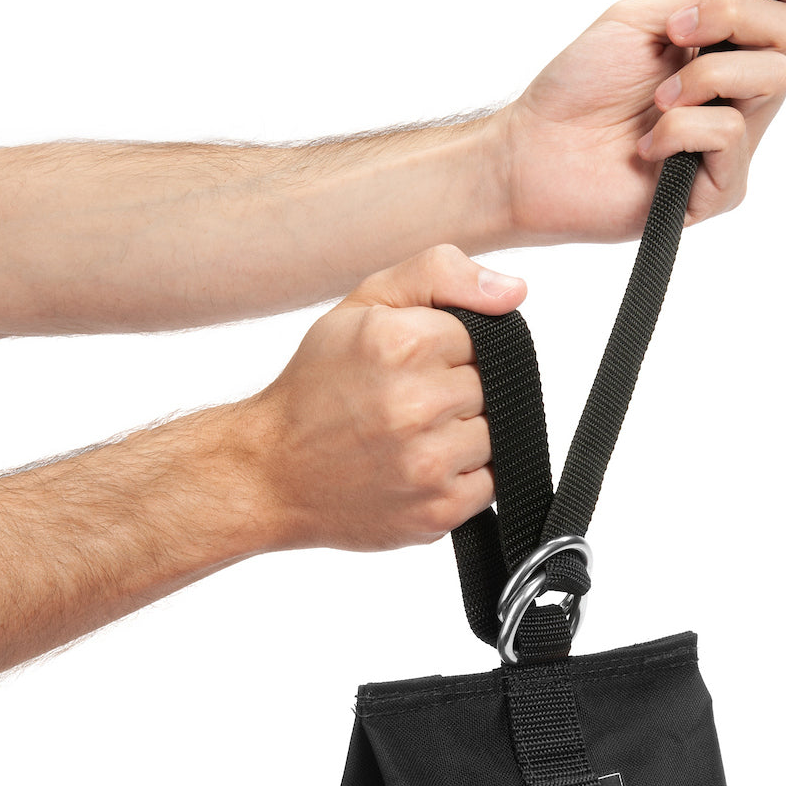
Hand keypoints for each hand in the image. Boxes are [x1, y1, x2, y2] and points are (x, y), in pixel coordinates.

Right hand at [245, 244, 524, 551]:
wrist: (270, 471)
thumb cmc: (318, 385)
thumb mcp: (367, 304)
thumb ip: (442, 275)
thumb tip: (515, 291)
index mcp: (399, 342)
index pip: (481, 335)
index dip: (449, 349)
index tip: (412, 363)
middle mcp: (414, 404)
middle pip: (490, 385)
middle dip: (455, 390)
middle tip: (405, 402)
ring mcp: (427, 463)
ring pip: (495, 433)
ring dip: (463, 434)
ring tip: (411, 435)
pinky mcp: (437, 510)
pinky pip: (492, 482)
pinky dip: (465, 476)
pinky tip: (420, 466)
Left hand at [493, 0, 785, 244]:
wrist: (536, 153)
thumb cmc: (578, 88)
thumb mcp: (643, 20)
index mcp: (723, 48)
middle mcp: (738, 93)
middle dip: (735, 16)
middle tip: (675, 33)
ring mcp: (733, 143)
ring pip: (773, 79)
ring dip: (703, 76)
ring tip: (655, 100)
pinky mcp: (721, 188)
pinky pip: (732, 135)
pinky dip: (682, 130)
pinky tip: (647, 147)